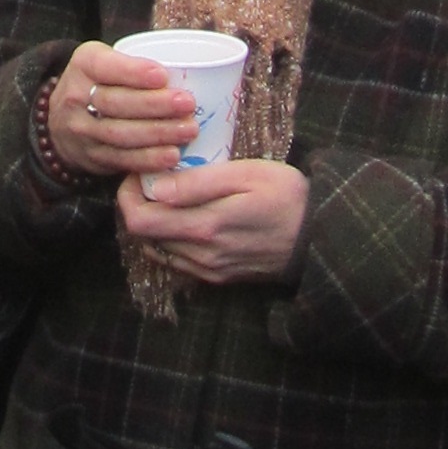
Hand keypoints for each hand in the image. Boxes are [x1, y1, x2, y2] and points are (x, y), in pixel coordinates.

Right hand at [45, 40, 201, 179]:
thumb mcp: (105, 61)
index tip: (163, 75)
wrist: (61, 121)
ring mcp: (83, 130)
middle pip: (116, 103)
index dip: (134, 72)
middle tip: (188, 104)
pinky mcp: (93, 157)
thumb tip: (191, 70)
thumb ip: (134, 63)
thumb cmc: (100, 83)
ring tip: (189, 130)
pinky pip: (122, 159)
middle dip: (155, 105)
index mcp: (83, 64)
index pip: (105, 66)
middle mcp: (76, 96)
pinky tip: (172, 156)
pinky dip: (149, 159)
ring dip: (158, 134)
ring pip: (121, 134)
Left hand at [115, 158, 309, 286]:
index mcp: (204, 227)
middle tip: (151, 178)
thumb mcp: (244, 175)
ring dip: (154, 222)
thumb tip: (154, 187)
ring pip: (158, 249)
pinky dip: (170, 238)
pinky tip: (185, 216)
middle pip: (144, 236)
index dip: (128, 194)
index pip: (139, 221)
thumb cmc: (285, 195)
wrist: (319, 238)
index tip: (140, 170)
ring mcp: (209, 270)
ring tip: (168, 194)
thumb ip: (197, 184)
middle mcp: (201, 255)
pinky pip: (178, 261)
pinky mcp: (218, 278)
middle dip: (138, 205)